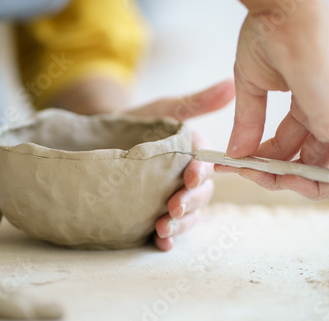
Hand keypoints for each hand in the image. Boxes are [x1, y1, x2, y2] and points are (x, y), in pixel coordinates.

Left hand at [128, 81, 234, 249]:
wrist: (97, 140)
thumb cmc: (135, 121)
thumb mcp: (162, 109)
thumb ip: (194, 103)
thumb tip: (231, 84)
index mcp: (193, 155)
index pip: (206, 165)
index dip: (201, 172)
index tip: (189, 175)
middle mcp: (186, 179)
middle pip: (200, 195)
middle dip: (190, 203)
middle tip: (173, 208)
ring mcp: (171, 198)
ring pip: (187, 215)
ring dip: (180, 224)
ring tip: (163, 229)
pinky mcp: (154, 213)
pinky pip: (168, 230)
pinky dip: (167, 240)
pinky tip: (161, 244)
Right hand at [220, 0, 328, 204]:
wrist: (282, 9)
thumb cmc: (269, 36)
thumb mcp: (251, 87)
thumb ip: (247, 122)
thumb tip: (235, 155)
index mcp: (306, 107)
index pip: (288, 147)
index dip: (264, 161)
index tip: (239, 165)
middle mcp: (325, 114)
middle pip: (310, 161)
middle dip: (283, 176)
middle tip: (257, 176)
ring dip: (307, 183)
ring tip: (278, 182)